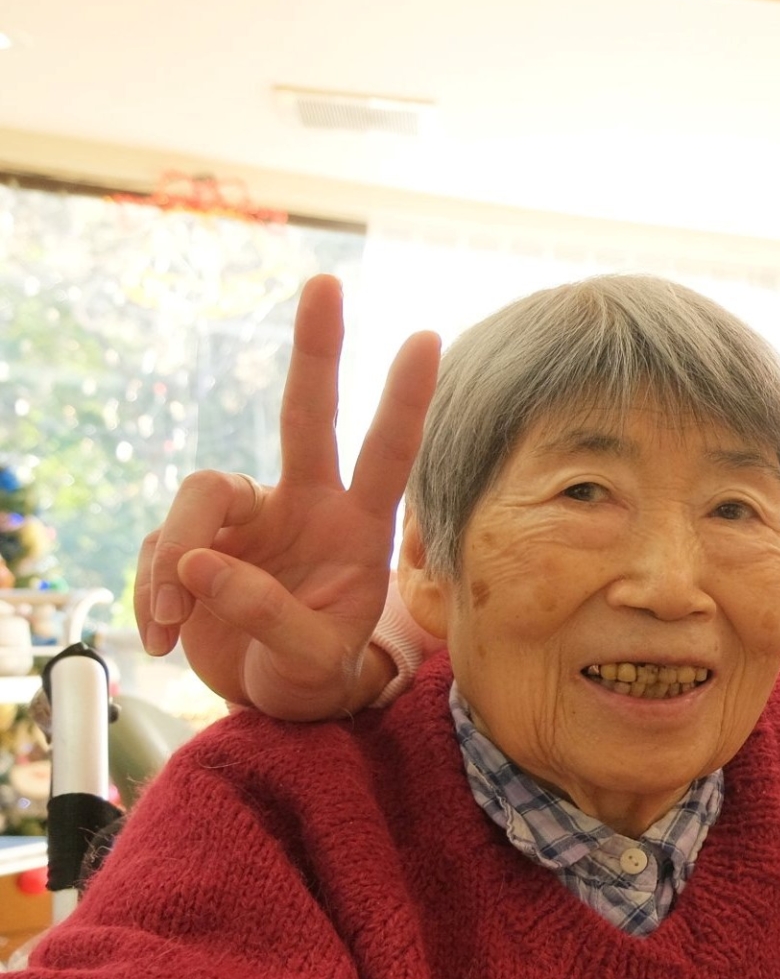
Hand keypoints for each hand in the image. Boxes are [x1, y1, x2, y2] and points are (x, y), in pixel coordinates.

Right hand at [134, 277, 439, 718]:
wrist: (270, 693)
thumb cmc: (314, 672)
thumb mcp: (311, 662)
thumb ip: (269, 616)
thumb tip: (200, 565)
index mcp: (355, 526)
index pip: (388, 454)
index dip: (404, 400)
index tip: (427, 338)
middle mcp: (305, 503)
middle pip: (306, 415)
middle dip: (318, 350)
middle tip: (327, 284)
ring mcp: (248, 515)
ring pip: (200, 495)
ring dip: (176, 559)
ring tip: (172, 622)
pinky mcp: (195, 537)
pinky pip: (163, 547)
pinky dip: (152, 594)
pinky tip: (160, 637)